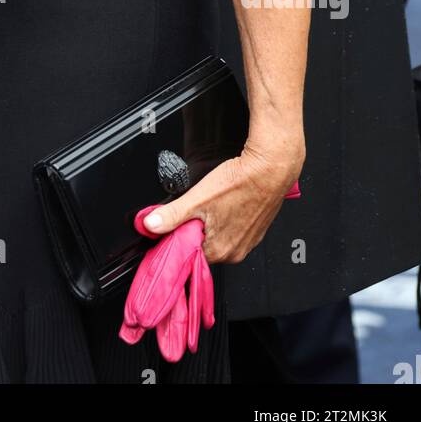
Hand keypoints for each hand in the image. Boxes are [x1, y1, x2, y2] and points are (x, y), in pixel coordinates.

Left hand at [139, 136, 304, 264]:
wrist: (271, 168)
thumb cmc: (240, 183)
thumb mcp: (197, 198)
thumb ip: (171, 214)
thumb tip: (150, 225)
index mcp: (219, 251)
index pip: (188, 252)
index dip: (178, 235)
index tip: (175, 221)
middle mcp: (235, 252)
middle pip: (202, 244)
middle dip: (195, 226)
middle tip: (197, 205)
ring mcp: (248, 242)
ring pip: (218, 235)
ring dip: (211, 221)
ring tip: (215, 201)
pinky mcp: (256, 229)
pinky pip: (233, 228)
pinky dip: (227, 216)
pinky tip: (227, 201)